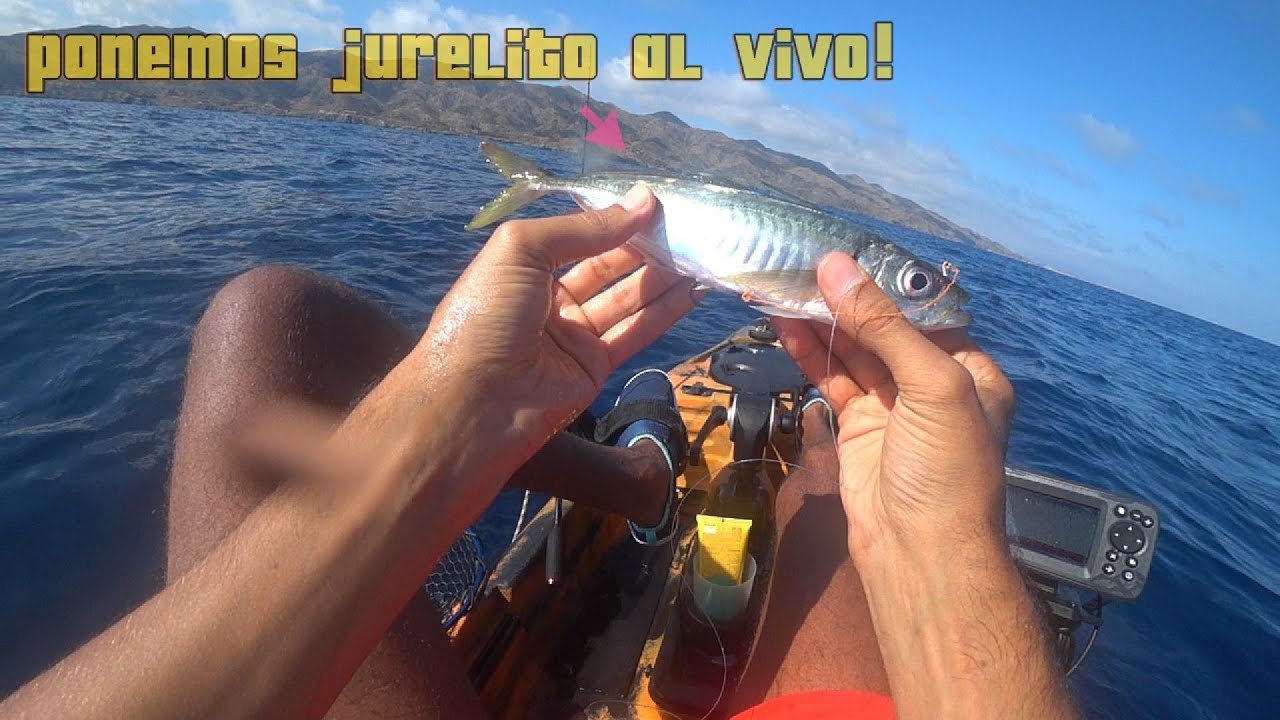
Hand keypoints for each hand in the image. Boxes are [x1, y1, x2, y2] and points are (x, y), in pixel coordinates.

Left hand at [417, 184, 702, 474]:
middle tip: (688, 227)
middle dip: (646, 246)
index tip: (656, 204)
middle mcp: (549, 299)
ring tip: (700, 252)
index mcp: (524, 268)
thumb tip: (642, 201)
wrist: (472, 402)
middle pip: (609, 266)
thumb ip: (584, 228)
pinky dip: (665, 311)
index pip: (579, 237)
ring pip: (628, 298)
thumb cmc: (484, 316)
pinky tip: (692, 289)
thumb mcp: (522, 251)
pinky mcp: (594, 368)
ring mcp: (573, 335)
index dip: (615, 220)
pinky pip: (636, 332)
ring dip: (663, 276)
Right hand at [773, 253, 1014, 559]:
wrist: (922, 553)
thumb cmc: (946, 467)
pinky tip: (783, 325)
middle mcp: (932, 384)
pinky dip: (808, 352)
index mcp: (969, 370)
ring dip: (819, 321)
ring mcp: (892, 408)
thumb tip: (837, 266)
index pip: (923, 311)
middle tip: (800, 264)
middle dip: (843, 299)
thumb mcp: (930, 384)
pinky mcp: (857, 428)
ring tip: (781, 286)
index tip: (843, 251)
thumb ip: (882, 325)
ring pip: (852, 352)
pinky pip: (831, 380)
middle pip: (883, 328)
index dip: (883, 282)